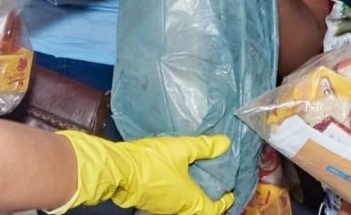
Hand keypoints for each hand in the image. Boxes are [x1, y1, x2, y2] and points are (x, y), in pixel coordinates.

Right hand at [52, 131, 233, 214]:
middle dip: (209, 198)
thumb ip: (204, 146)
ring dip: (192, 195)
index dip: (225, 202)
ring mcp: (163, 208)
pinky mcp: (151, 203)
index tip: (230, 192)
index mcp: (190, 201)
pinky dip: (179, 192)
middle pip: (199, 210)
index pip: (215, 210)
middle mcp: (178, 210)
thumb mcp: (182, 149)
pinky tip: (177, 175)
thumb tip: (225, 143)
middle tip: (214, 182)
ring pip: (184, 206)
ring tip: (197, 176)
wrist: (120, 169)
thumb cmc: (152, 162)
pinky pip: (172, 201)